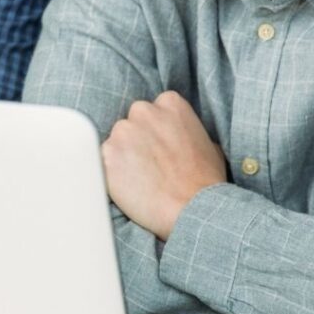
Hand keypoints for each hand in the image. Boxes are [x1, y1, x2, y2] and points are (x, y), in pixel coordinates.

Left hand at [101, 91, 227, 239]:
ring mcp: (123, 131)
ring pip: (117, 141)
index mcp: (170, 103)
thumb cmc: (205, 183)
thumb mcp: (209, 145)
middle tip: (149, 165)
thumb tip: (180, 136)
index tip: (160, 148)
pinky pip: (104, 160)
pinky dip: (113, 173)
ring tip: (142, 180)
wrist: (191, 210)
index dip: (156, 131)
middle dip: (137, 140)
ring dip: (124, 156)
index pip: (153, 110)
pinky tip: (130, 187)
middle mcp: (143, 111)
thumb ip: (187, 131)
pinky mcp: (107, 153)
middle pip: (132, 121)